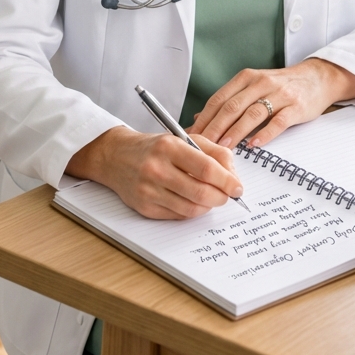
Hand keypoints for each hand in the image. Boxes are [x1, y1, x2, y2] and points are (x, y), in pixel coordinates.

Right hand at [67, 125, 242, 220]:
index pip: (207, 169)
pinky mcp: (144, 208)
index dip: (228, 181)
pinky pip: (178, 216)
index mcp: (169, 147)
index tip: (238, 187)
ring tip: (211, 198)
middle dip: (221, 197)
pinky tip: (192, 201)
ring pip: (191, 209)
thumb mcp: (183, 139)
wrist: (116, 156)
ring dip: (208, 206)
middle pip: (201, 193)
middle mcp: (156, 169)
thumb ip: (213, 152)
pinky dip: (191, 211)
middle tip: (227, 196)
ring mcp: (148, 190)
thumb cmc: (154, 147)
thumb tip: (233, 176)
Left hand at [192, 59, 354, 150]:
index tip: (192, 135)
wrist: (317, 78)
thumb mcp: (252, 87)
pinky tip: (255, 144)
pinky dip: (265, 133)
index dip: (204, 119)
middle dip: (215, 128)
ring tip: (224, 148)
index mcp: (246, 78)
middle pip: (232, 107)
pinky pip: (278, 121)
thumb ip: (229, 101)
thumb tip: (201, 119)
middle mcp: (260, 83)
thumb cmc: (281, 86)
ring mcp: (279, 94)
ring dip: (236, 132)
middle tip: (203, 146)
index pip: (219, 99)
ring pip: (252, 114)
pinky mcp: (296, 106)